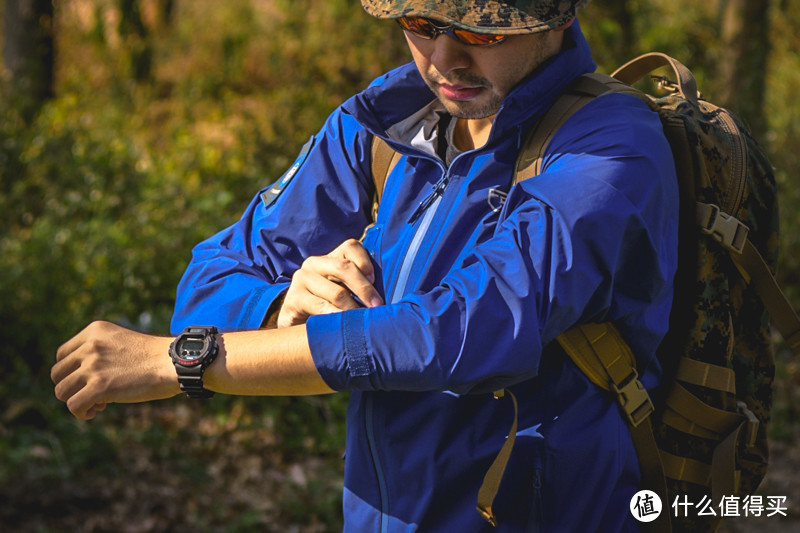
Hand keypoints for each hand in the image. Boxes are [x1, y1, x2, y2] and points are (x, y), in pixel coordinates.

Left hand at [51, 321, 178, 419]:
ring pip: (61, 391)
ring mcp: (93, 366)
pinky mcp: (99, 386)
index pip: (62, 354)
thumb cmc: (153, 356)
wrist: (174, 363)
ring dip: (76, 400)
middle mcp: (90, 345)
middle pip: (57, 373)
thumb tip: (77, 379)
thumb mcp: (121, 341)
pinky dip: (81, 412)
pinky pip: (73, 405)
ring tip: (96, 403)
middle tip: (94, 392)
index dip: (72, 371)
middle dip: (72, 386)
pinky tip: (95, 411)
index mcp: (94, 330)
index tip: (90, 378)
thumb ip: (97, 351)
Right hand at [277, 239, 383, 327]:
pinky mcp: (294, 299)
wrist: (296, 321)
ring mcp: (301, 280)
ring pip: (336, 292)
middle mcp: (313, 263)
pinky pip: (322, 309)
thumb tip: (383, 295)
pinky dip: (338, 318)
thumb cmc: (329, 305)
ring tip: (365, 321)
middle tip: (377, 306)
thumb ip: (360, 284)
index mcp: (329, 257)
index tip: (375, 280)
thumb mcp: (344, 290)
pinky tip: (346, 327)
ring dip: (355, 309)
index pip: (351, 246)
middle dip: (364, 288)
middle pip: (343, 267)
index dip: (366, 261)